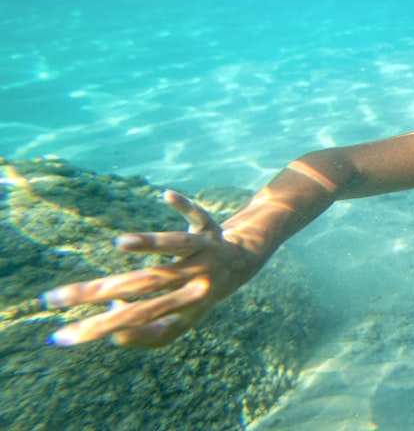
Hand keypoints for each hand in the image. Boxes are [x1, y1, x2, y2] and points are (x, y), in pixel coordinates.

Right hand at [40, 190, 263, 348]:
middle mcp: (193, 279)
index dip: (101, 328)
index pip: (137, 320)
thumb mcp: (176, 323)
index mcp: (183, 307)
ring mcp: (203, 253)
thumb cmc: (195, 297)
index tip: (60, 335)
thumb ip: (145, 333)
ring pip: (178, 246)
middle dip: (101, 291)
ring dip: (151, 243)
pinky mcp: (210, 229)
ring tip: (121, 243)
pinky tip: (166, 196)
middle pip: (145, 283)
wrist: (240, 267)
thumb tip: (110, 315)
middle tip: (56, 295)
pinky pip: (199, 216)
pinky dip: (185, 206)